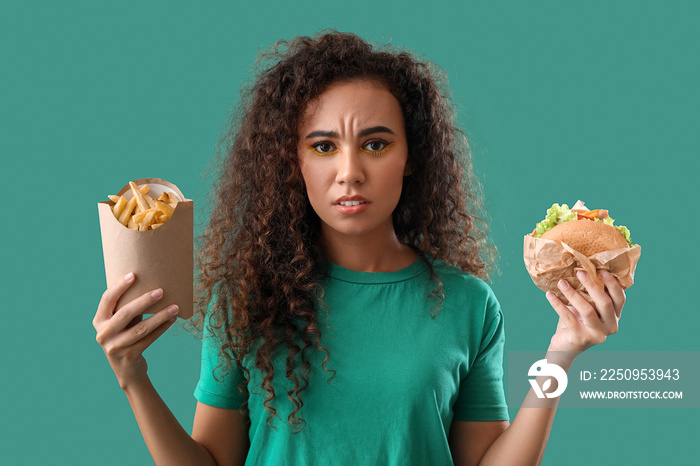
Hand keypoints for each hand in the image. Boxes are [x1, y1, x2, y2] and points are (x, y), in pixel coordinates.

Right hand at [93, 272, 178, 388]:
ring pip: (140, 329)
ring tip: (174, 307)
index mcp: (99, 321)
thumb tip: (149, 284)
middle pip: (125, 314)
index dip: (119, 286)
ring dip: (160, 317)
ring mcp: (115, 347)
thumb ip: (126, 307)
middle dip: (144, 301)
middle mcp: (103, 334)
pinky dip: (162, 328)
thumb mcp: (121, 323)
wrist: (127, 370)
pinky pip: (149, 339)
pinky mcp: (129, 356)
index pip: (107, 299)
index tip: (133, 275)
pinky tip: (172, 320)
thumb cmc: (126, 336)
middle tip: (161, 291)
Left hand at [545, 270, 625, 352]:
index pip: (620, 299)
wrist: (565, 347)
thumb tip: (582, 268)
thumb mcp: (587, 307)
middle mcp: (610, 326)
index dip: (613, 284)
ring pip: (587, 310)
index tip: (602, 270)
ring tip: (561, 282)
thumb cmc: (577, 321)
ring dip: (572, 294)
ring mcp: (597, 334)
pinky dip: (557, 304)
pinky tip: (549, 295)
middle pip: (605, 303)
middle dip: (592, 285)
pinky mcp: (580, 338)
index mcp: (615, 317)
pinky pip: (568, 318)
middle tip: (580, 272)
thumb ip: (590, 294)